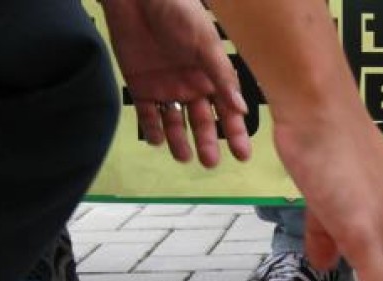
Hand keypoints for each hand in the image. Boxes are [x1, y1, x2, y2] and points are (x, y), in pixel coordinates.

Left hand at [99, 0, 250, 166]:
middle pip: (201, 121)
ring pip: (175, 122)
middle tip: (210, 163)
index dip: (235, 132)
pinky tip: (157, 140)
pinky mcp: (140, 86)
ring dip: (180, 140)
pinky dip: (151, 128)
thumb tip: (242, 110)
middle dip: (206, 142)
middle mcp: (191, 86)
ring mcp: (166, 87)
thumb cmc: (178, 13)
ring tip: (183, 157)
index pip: (226, 110)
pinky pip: (147, 114)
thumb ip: (221, 77)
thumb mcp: (205, 45)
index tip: (242, 155)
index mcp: (210, 76)